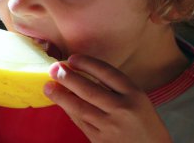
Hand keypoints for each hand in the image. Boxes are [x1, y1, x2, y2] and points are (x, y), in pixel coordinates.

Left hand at [44, 54, 171, 142]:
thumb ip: (115, 88)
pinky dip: (69, 111)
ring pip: (80, 107)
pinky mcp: (100, 140)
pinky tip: (61, 102)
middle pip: (89, 89)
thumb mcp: (138, 99)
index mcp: (134, 94)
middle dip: (67, 77)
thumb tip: (82, 74)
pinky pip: (80, 122)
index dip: (86, 63)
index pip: (106, 72)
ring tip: (48, 86)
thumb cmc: (144, 123)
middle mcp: (122, 109)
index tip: (72, 58)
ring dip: (61, 96)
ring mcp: (110, 126)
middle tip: (54, 68)